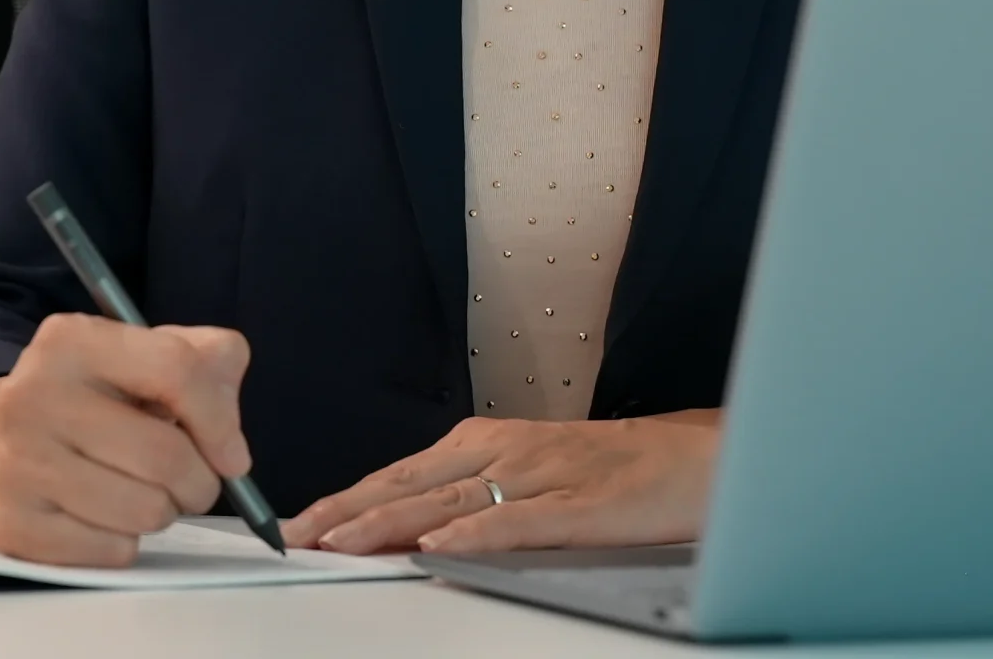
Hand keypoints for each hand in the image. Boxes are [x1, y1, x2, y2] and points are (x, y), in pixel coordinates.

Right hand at [0, 313, 251, 565]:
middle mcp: (37, 395)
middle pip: (165, 456)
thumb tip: (229, 440)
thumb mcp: (138, 355)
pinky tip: (104, 515)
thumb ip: (206, 365)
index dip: (220, 421)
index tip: (232, 456)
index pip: (176, 370)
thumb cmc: (86, 400)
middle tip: (189, 482)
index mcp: (73, 341)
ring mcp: (18, 462)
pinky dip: (125, 541)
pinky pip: (112, 550)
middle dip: (199, 481)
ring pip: (145, 511)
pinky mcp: (12, 523)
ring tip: (141, 492)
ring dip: (163, 512)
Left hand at [280, 410, 720, 554]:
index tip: (299, 522)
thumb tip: (410, 530)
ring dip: (391, 523)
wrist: (697, 460)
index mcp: (487, 444)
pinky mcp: (581, 505)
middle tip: (296, 535)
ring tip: (342, 542)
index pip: (400, 476)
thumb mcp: (530, 474)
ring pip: (451, 503)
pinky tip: (442, 547)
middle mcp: (505, 453)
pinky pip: (519, 522)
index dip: (346, 499)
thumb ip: (474, 497)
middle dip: (348, 511)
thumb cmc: (611, 470)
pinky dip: (477, 533)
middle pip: (411, 485)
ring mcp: (541, 476)